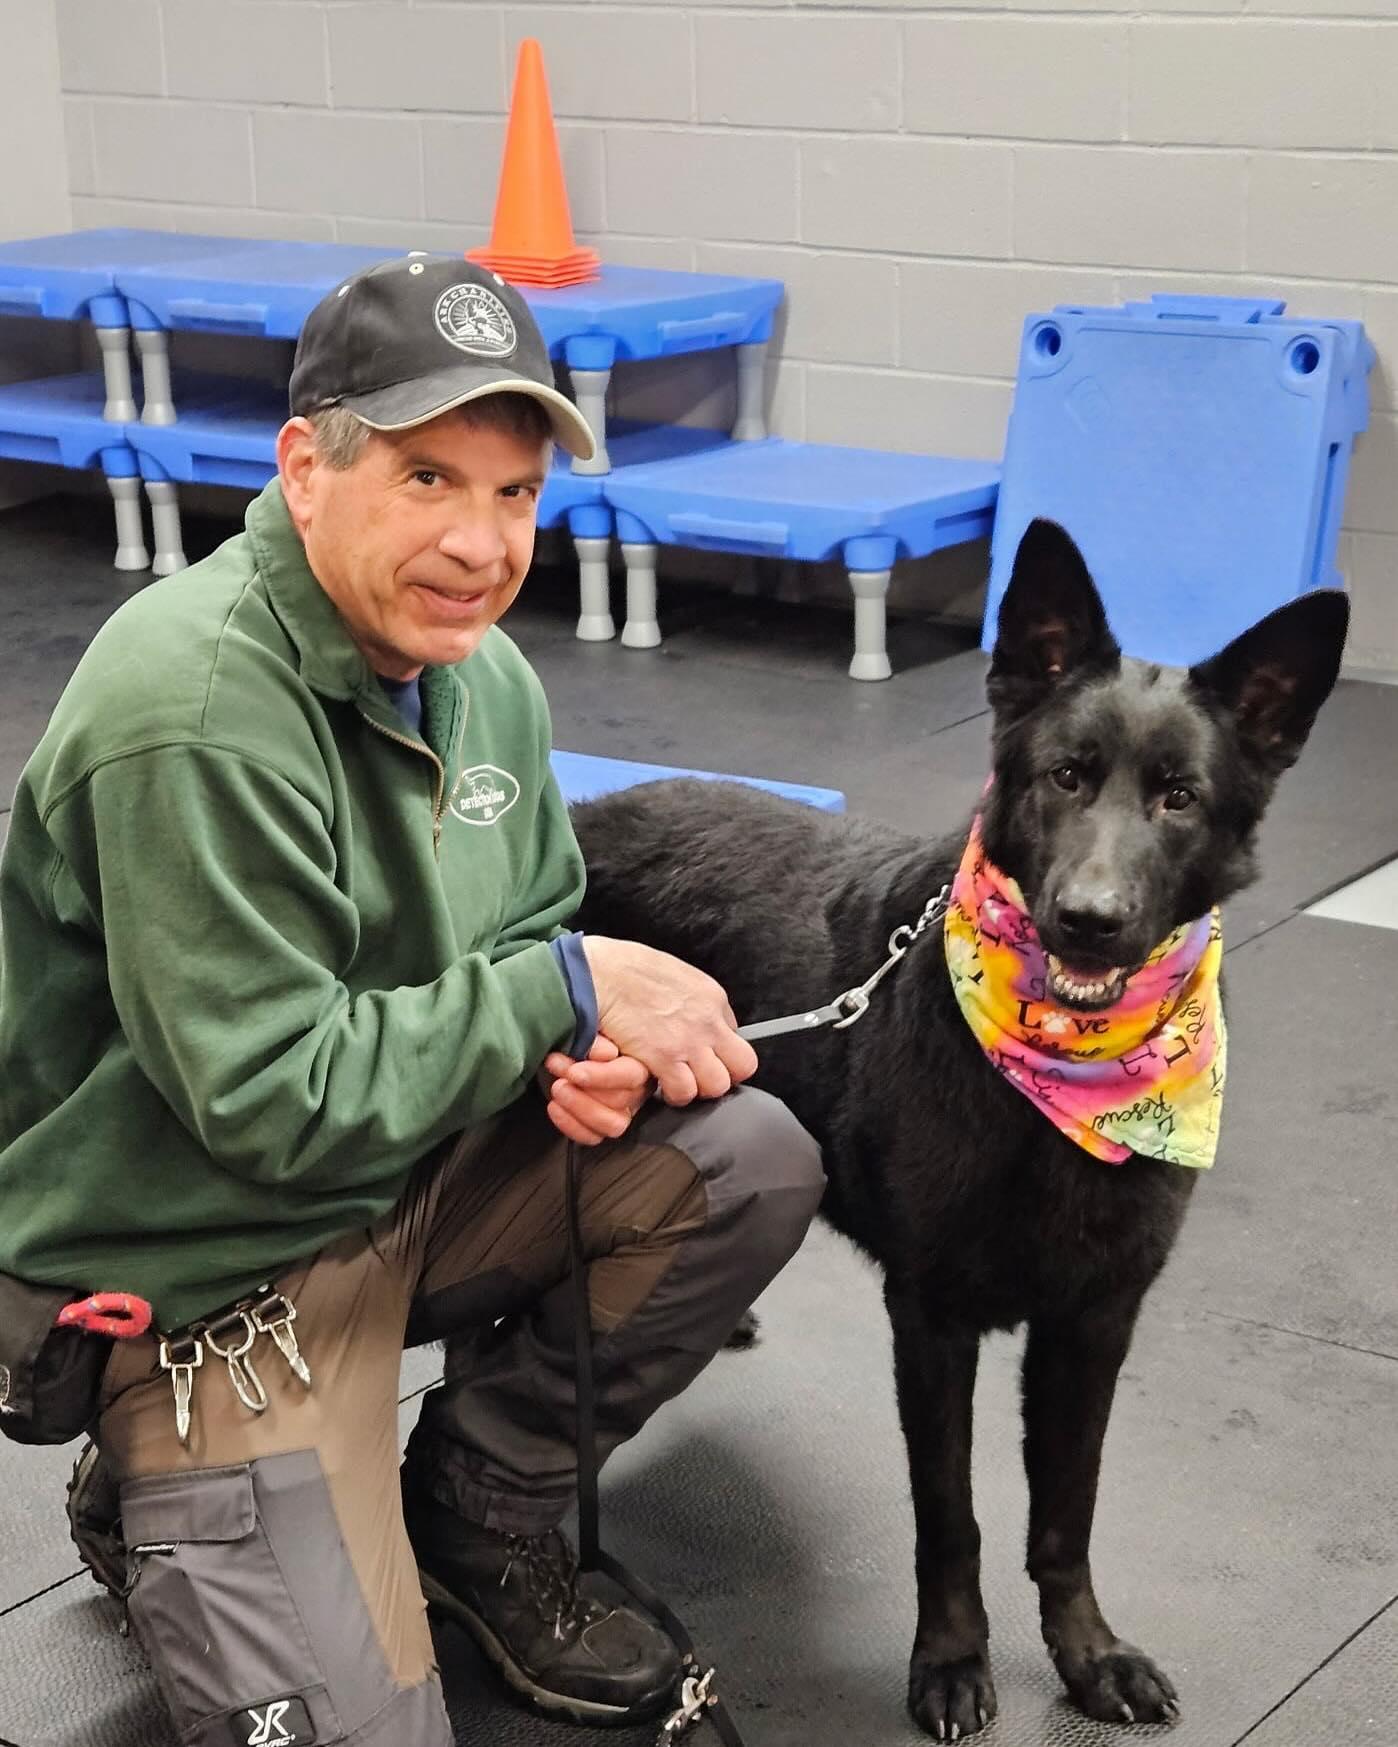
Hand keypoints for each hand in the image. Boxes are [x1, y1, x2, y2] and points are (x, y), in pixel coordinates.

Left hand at [542, 1034, 652, 1145]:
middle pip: (621, 1100)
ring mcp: (621, 1110)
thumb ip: (598, 1036)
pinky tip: (555, 1107)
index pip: (631, 1075)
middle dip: (584, 1089)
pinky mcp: (601, 1125)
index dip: (602, 1076)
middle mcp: (637, 1089)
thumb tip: (605, 1054)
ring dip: (581, 1109)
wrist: (565, 1045)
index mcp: (640, 1061)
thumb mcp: (590, 1025)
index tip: (574, 1072)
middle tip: (559, 1074)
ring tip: (557, 1091)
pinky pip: (594, 1136)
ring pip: (613, 1124)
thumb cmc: (581, 1033)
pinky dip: (572, 1126)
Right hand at [581, 936, 757, 1105]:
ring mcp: (689, 1041)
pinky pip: (684, 1092)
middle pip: (742, 1065)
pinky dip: (672, 1093)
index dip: (715, 1049)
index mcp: (712, 996)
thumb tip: (690, 1012)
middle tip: (699, 1075)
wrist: (598, 973)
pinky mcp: (664, 1058)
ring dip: (698, 1087)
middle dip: (723, 1074)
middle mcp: (708, 1020)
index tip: (699, 1052)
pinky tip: (659, 1084)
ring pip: (718, 1085)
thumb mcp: (672, 973)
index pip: (734, 1034)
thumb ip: (688, 997)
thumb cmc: (623, 968)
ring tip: (677, 1082)